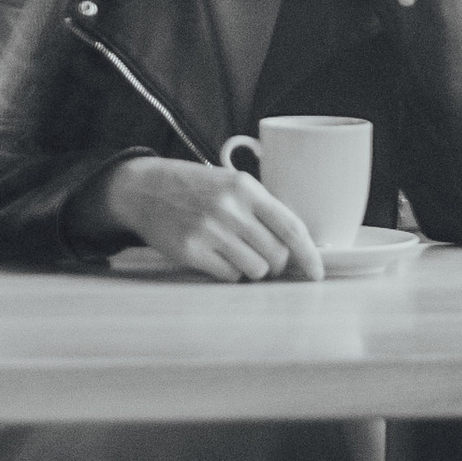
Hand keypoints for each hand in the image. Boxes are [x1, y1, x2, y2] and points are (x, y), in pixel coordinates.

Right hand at [101, 155, 325, 282]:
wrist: (144, 188)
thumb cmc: (194, 188)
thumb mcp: (231, 184)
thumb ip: (262, 209)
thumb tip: (296, 248)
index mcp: (246, 188)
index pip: (291, 227)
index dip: (309, 255)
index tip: (317, 273)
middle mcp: (230, 207)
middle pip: (277, 255)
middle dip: (275, 263)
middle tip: (261, 256)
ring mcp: (209, 229)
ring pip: (256, 269)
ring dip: (251, 268)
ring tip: (234, 252)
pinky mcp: (191, 250)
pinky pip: (229, 276)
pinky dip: (229, 272)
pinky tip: (215, 256)